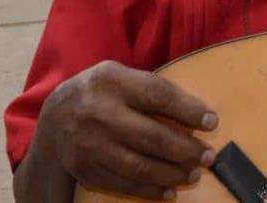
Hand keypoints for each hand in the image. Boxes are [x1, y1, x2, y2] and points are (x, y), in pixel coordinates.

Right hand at [34, 61, 217, 199]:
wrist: (54, 117)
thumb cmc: (101, 93)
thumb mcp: (120, 76)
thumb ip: (151, 89)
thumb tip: (196, 114)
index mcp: (111, 80)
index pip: (158, 95)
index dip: (189, 110)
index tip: (212, 122)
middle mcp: (97, 111)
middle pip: (151, 136)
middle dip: (186, 149)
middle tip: (209, 157)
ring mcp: (87, 143)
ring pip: (139, 165)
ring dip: (172, 173)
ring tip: (194, 175)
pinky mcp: (83, 169)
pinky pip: (122, 184)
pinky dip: (149, 190)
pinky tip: (169, 190)